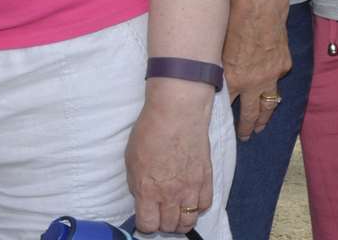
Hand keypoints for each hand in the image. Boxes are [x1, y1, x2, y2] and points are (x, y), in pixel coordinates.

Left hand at [126, 81, 214, 233]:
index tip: (145, 217)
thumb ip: (137, 184)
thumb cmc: (151, 130)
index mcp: (148, 190)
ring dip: (180, 220)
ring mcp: (191, 188)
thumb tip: (142, 198)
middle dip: (162, 223)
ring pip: (188, 222)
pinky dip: (197, 207)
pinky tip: (190, 198)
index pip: (148, 225)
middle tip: (160, 213)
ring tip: (175, 210)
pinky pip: (204, 205)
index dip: (145, 224)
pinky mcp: (206, 179)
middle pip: (169, 226)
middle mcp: (170, 194)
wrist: (177, 112)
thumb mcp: (131, 159)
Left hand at [222, 9, 290, 140]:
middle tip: (245, 137)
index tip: (220, 127)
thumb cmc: (233, 22)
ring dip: (265, 116)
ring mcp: (271, 76)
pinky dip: (273, 83)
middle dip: (247, 128)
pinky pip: (278, 79)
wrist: (259, 9)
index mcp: (233, 79)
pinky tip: (270, 84)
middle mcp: (253, 83)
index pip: (226, 106)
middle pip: (251, 114)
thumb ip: (219, 70)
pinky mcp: (284, 66)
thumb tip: (213, 80)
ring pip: (269, 104)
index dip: (223, 117)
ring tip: (261, 126)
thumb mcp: (218, 50)